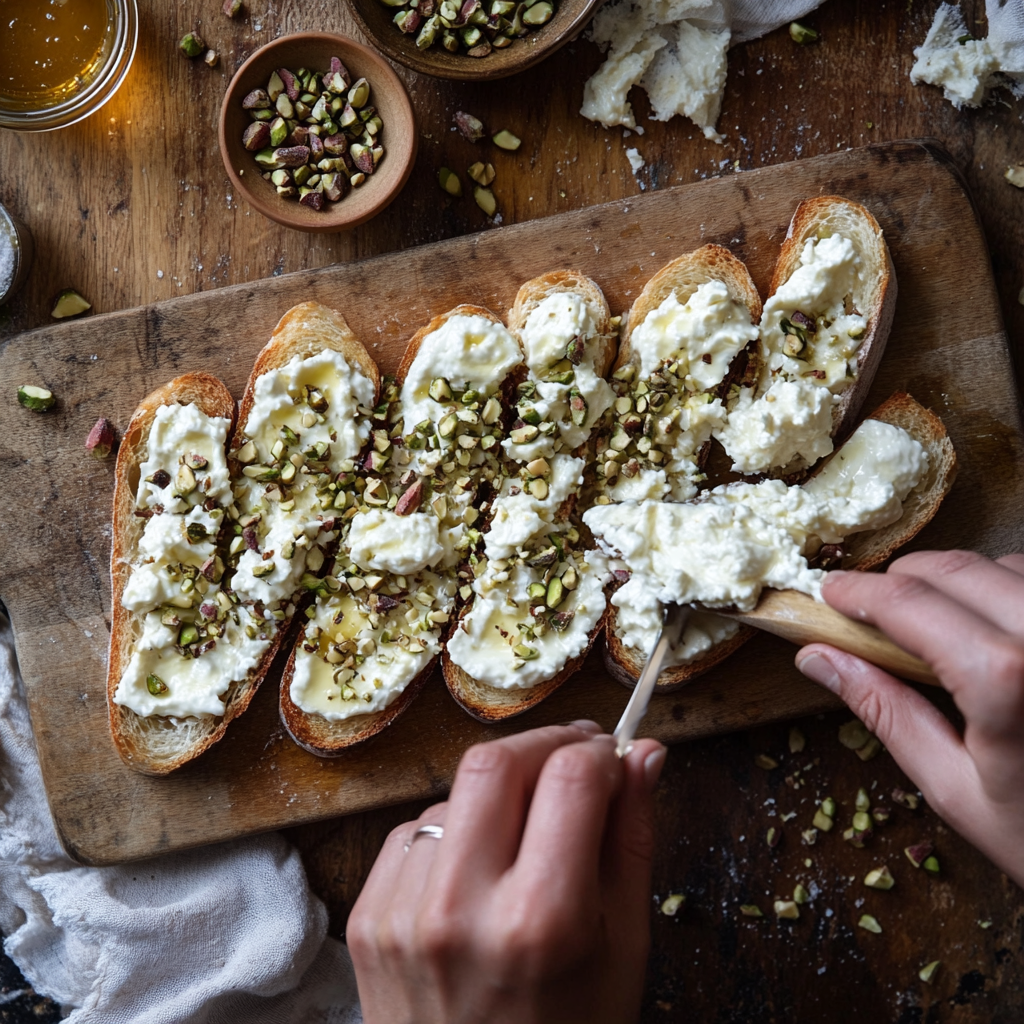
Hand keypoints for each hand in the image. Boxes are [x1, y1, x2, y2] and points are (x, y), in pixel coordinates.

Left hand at [346, 721, 666, 1023]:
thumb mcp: (624, 948)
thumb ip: (632, 839)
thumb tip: (643, 753)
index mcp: (541, 921)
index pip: (571, 777)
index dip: (600, 753)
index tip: (612, 758)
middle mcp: (460, 909)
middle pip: (494, 762)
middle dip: (541, 747)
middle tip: (572, 762)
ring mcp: (401, 913)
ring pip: (453, 797)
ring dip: (497, 800)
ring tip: (523, 846)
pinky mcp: (366, 917)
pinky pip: (414, 834)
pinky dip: (452, 837)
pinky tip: (475, 880)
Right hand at [795, 550, 1023, 885]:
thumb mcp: (956, 787)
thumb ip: (885, 711)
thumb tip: (818, 658)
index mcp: (1004, 679)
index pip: (908, 604)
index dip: (857, 591)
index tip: (829, 592)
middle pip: (954, 568)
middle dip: (902, 579)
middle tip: (872, 610)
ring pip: (1006, 564)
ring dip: (960, 581)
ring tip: (941, 626)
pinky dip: (1011, 590)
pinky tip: (1000, 630)